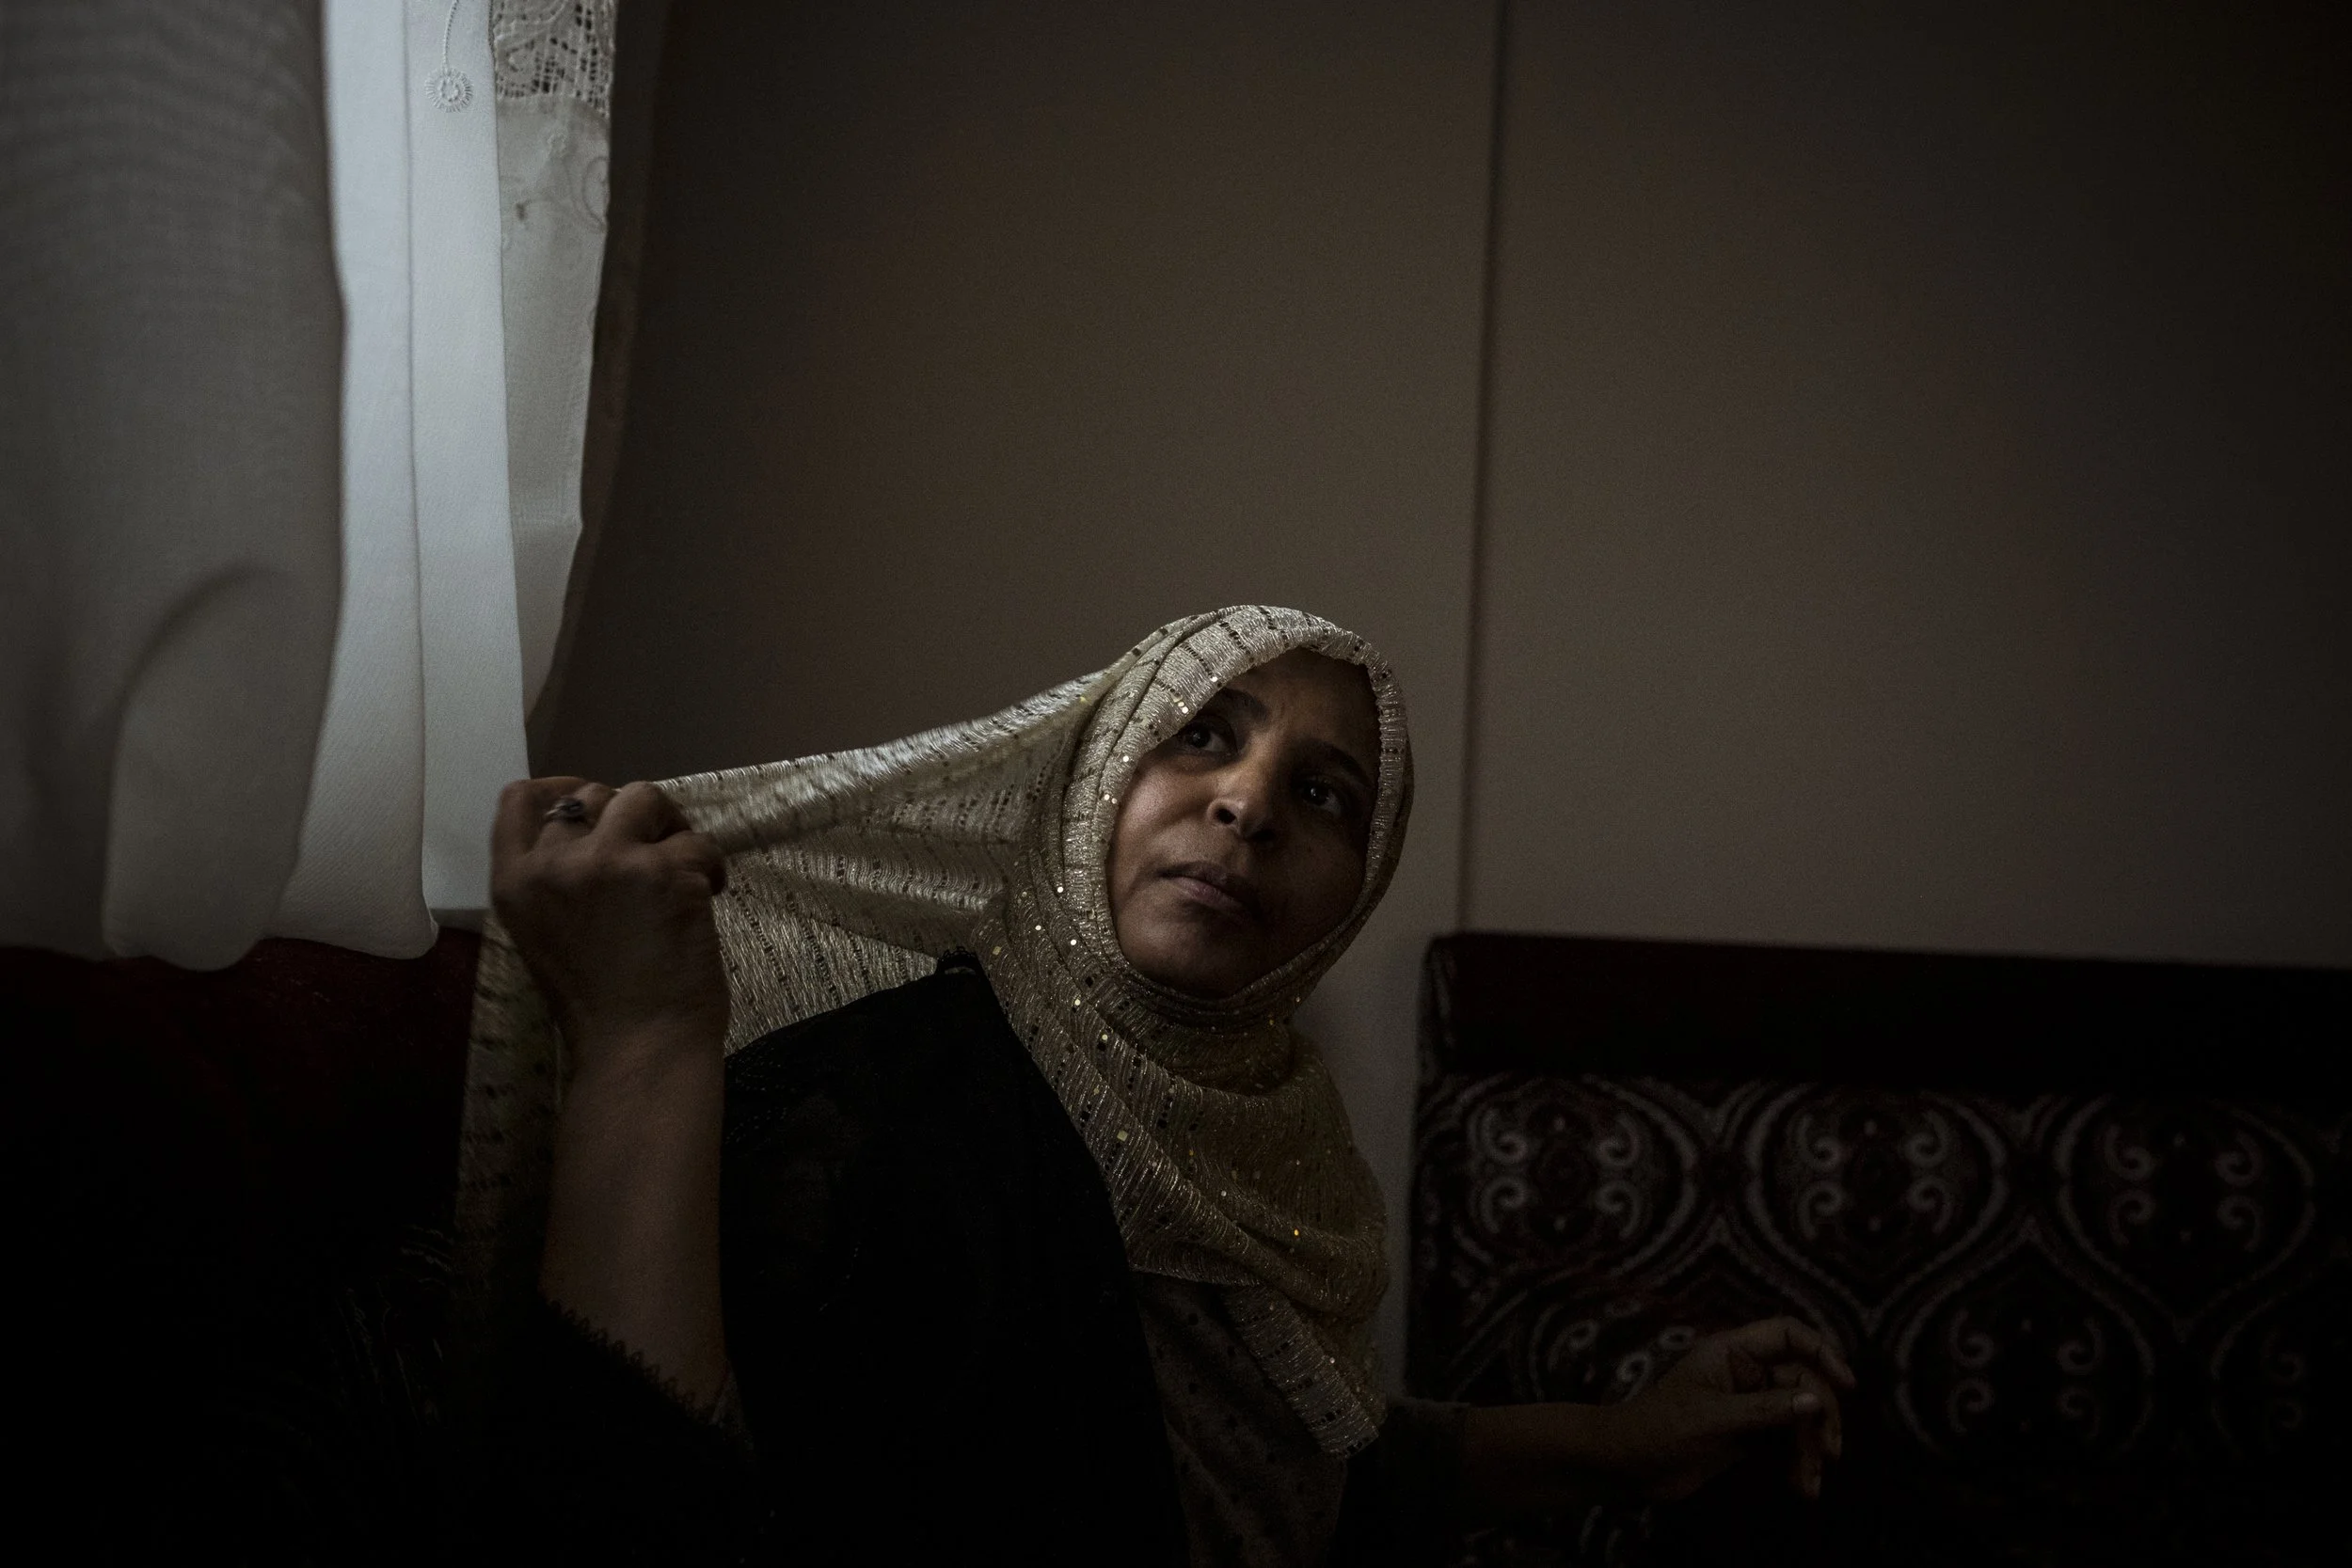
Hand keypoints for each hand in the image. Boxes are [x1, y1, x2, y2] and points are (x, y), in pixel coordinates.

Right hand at [490, 776, 730, 1069]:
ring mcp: (607, 862)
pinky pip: (697, 842)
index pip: (520, 800)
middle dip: (630, 816)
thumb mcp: (547, 933)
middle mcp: (552, 865)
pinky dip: (711, 866)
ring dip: (671, 825)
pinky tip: (710, 897)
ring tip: (683, 866)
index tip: (595, 802)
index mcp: (513, 884)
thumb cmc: (597, 1004)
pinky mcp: (662, 871)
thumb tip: (598, 832)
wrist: (637, 1047)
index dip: (561, 787)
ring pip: (645, 798)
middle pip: (592, 794)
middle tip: (655, 853)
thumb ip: (558, 881)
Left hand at [1599, 1317, 1852, 1501]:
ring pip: (1799, 1416)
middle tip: (1828, 1451)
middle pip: (1803, 1381)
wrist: (1626, 1466)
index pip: (1786, 1334)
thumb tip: (1816, 1400)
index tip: (1847, 1384)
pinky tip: (1803, 1487)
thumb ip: (1764, 1409)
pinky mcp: (1749, 1435)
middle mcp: (1744, 1372)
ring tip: (1811, 1482)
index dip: (1821, 1351)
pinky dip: (1798, 1462)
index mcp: (1730, 1352)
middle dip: (1820, 1415)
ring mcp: (1749, 1404)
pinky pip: (1786, 1441)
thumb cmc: (1658, 1429)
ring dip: (1810, 1448)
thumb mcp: (1712, 1419)